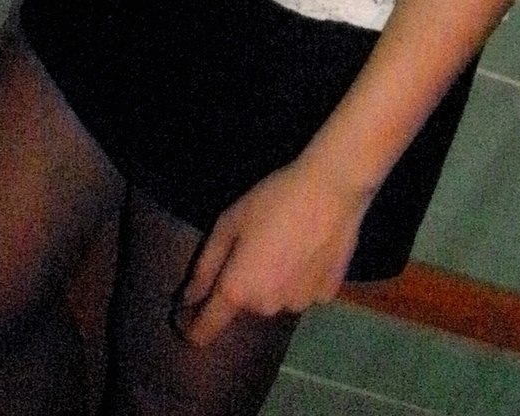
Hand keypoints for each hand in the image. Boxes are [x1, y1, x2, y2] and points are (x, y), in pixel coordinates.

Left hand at [174, 159, 371, 342]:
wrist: (332, 189)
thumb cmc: (273, 199)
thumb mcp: (229, 223)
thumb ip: (205, 266)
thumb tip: (188, 299)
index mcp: (238, 290)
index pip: (205, 329)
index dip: (192, 327)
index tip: (187, 315)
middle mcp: (266, 307)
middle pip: (246, 305)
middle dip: (246, 283)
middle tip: (257, 245)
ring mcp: (299, 304)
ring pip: (277, 298)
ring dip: (275, 281)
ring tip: (287, 243)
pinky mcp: (327, 295)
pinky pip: (304, 291)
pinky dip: (303, 277)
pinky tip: (311, 248)